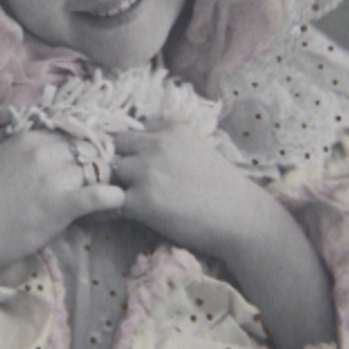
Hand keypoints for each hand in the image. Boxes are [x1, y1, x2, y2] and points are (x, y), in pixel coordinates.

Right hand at [0, 129, 124, 280]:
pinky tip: (113, 205)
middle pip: (90, 148)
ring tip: (107, 197)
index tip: (90, 161)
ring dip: (107, 181)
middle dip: (99, 163)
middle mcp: (44, 150)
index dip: (85, 148)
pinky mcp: (62, 203)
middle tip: (102, 180)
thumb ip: (31, 155)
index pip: (73, 133)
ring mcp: (54, 176)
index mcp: (30, 138)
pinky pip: (103, 194)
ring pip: (100, 168)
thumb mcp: (5, 162)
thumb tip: (56, 156)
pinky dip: (113, 199)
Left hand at [111, 123, 255, 255]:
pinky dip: (107, 209)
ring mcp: (147, 172)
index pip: (136, 131)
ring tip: (123, 198)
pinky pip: (110, 202)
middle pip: (118, 146)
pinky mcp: (141, 201)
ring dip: (115, 183)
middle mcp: (156, 145)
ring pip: (112, 171)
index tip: (138, 162)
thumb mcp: (201, 150)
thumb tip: (151, 151)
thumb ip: (174, 145)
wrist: (241, 218)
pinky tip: (110, 216)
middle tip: (127, 180)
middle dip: (121, 160)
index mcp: (172, 130)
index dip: (135, 148)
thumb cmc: (227, 189)